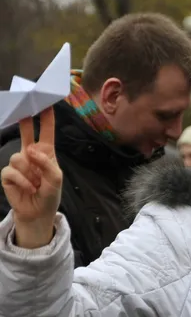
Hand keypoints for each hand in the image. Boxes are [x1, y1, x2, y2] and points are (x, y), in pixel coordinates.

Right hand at [0, 108, 61, 246]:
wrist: (38, 212)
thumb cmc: (50, 194)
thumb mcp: (56, 178)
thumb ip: (47, 163)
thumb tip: (32, 150)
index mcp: (46, 153)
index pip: (46, 133)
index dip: (46, 120)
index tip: (46, 105)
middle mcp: (31, 155)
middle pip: (26, 133)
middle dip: (25, 121)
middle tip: (24, 108)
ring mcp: (18, 164)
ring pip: (18, 157)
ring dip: (29, 172)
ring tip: (35, 183)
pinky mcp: (8, 175)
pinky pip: (11, 171)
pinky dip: (22, 181)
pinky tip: (28, 188)